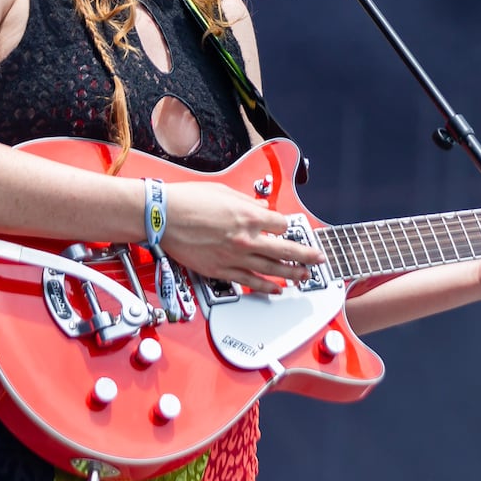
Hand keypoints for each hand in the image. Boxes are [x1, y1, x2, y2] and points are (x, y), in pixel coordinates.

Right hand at [157, 180, 323, 293]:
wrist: (162, 216)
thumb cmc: (189, 200)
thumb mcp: (224, 191)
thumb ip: (247, 202)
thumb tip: (261, 206)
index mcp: (248, 215)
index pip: (281, 225)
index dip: (287, 227)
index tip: (288, 230)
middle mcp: (246, 238)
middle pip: (286, 250)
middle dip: (306, 255)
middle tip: (318, 259)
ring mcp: (234, 256)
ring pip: (271, 269)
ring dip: (291, 274)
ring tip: (304, 277)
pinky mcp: (220, 270)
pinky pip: (249, 281)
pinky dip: (265, 287)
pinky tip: (276, 289)